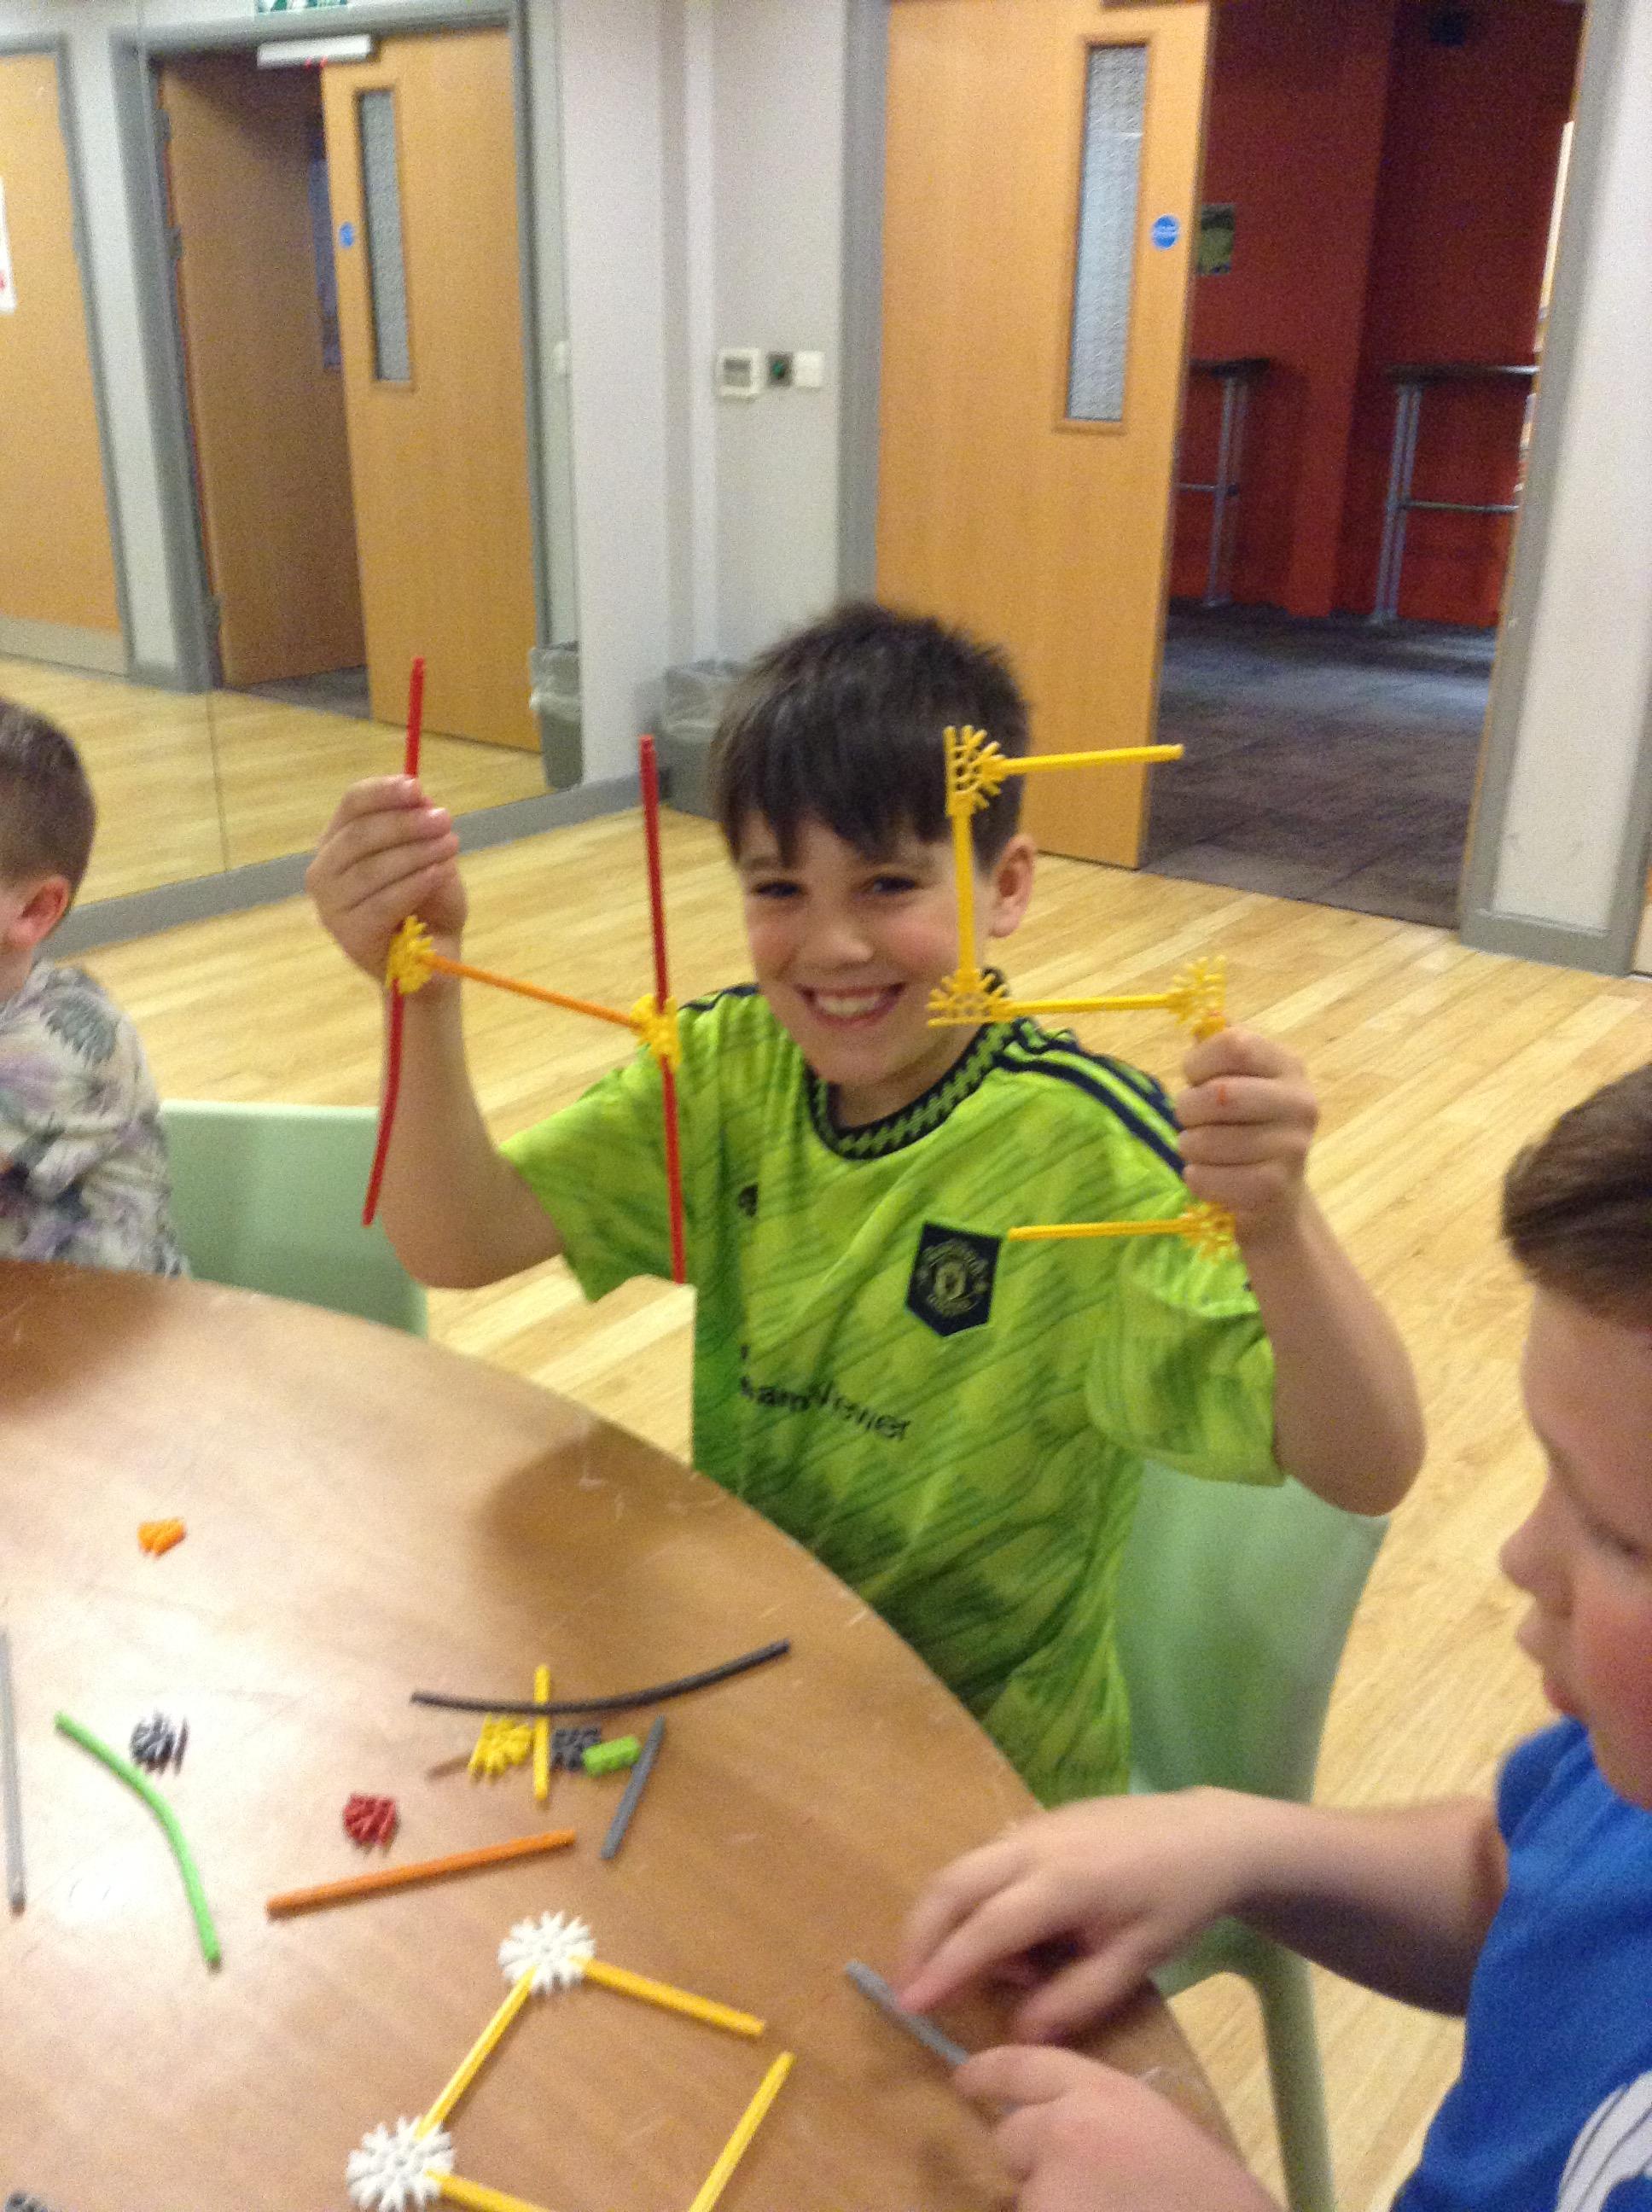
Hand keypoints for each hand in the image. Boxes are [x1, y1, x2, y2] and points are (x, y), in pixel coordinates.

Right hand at [306, 777, 465, 980]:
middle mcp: (324, 872)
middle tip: (445, 819)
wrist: (433, 959)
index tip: (417, 787)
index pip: (351, 805)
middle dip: (405, 823)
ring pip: (371, 868)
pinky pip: (383, 903)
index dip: (383, 792)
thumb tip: (422, 801)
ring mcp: (331, 907)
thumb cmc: (427, 904)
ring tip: (450, 845)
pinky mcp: (349, 936)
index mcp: (338, 843)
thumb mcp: (431, 858)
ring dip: (415, 852)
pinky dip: (413, 884)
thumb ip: (423, 831)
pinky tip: (437, 874)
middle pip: (359, 834)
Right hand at [897, 1793, 1262, 2040]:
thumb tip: (1018, 2032)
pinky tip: (1012, 1935)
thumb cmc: (1176, 1903)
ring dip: (950, 1916)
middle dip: (919, 1933)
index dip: (944, 1968)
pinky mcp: (1038, 1818)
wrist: (1209, 1835)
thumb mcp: (1136, 1961)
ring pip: (965, 1866)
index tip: (910, 2004)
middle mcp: (1035, 1844)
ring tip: (986, 1971)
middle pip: (953, 1883)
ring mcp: (1034, 1825)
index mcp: (1063, 1883)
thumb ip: (1075, 1999)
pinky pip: (989, 1858)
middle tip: (908, 1983)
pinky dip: (976, 1896)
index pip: (985, 1929)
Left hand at [958, 2047, 1278, 2211]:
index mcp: (1103, 2092)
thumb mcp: (1157, 2130)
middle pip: (1010, 2138)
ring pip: (1025, 2198)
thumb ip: (1099, 2118)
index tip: (963, 2080)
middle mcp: (1065, 2130)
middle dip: (1031, 2164)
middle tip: (1083, 2189)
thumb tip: (1049, 2132)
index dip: (987, 2073)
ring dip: (1050, 2208)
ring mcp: (1050, 2191)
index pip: (1023, 2067)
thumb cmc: (1212, 2197)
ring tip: (1112, 2210)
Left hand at [1174, 1027, 1316, 1242]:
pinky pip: (1207, 1178)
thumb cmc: (1247, 1128)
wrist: (1276, 1197)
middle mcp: (1300, 1103)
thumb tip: (1207, 1014)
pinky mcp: (1274, 1188)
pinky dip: (1195, 1178)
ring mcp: (1292, 1148)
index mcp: (1289, 1066)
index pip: (1234, 1044)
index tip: (1195, 1079)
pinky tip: (1210, 1176)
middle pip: (1218, 1094)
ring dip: (1189, 1147)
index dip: (1199, 1062)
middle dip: (1187, 1109)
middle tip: (1190, 1121)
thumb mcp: (1241, 1081)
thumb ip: (1222, 1049)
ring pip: (1206, 1141)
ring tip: (1202, 1150)